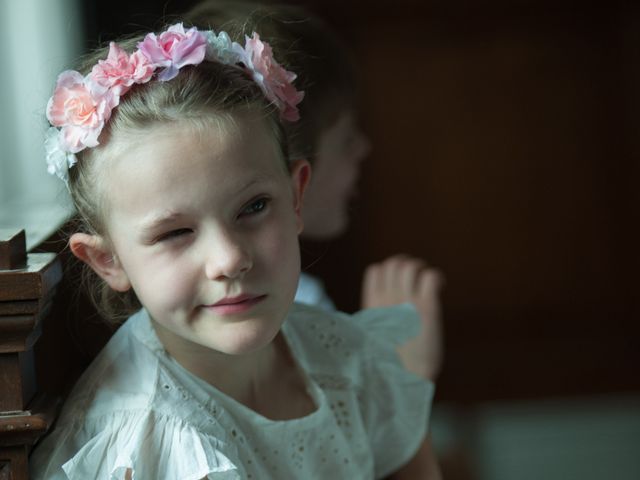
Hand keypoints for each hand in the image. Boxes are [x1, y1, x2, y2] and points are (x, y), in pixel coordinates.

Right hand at [361, 255, 443, 379]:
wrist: (403, 376)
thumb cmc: (389, 363)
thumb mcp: (374, 336)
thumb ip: (378, 318)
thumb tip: (383, 313)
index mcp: (372, 305)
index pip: (375, 271)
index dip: (387, 271)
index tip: (398, 283)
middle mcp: (387, 298)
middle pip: (393, 264)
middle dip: (405, 265)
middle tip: (415, 279)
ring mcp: (407, 300)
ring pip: (410, 266)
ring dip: (419, 269)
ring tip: (426, 283)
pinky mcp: (426, 306)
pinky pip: (430, 276)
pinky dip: (436, 277)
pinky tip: (439, 287)